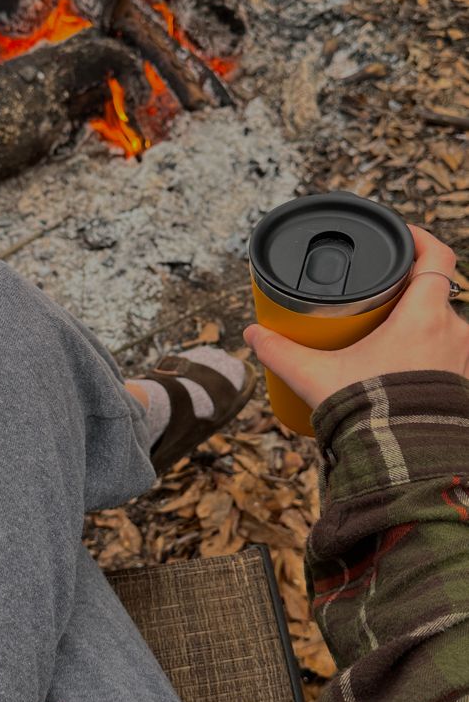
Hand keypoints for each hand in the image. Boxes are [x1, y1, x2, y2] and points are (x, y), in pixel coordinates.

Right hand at [243, 224, 468, 410]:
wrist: (403, 465)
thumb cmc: (368, 412)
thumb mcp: (315, 376)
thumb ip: (281, 352)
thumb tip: (254, 334)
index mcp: (424, 315)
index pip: (438, 255)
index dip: (421, 237)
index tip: (401, 236)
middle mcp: (454, 333)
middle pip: (437, 293)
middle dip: (410, 292)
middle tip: (381, 295)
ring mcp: (463, 362)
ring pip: (444, 328)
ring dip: (421, 327)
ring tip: (389, 335)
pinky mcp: (463, 388)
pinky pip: (449, 359)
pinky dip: (429, 357)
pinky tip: (404, 369)